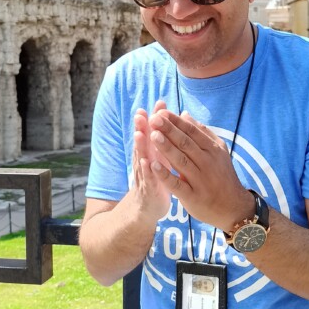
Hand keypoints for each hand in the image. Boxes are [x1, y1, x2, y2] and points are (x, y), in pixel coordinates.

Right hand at [131, 101, 171, 221]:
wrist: (148, 207)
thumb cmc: (158, 179)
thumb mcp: (161, 158)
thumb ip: (164, 140)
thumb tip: (169, 121)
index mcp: (153, 152)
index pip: (154, 131)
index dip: (156, 117)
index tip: (160, 102)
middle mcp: (145, 160)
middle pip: (144, 141)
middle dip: (143, 126)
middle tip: (141, 112)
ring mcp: (144, 174)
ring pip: (141, 157)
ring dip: (140, 145)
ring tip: (140, 133)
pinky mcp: (147, 189)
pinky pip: (147, 178)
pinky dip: (146, 170)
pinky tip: (145, 162)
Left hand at [148, 109, 250, 229]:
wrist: (233, 207)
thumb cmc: (222, 175)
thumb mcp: (218, 151)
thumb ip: (202, 133)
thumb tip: (184, 114)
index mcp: (213, 150)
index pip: (192, 132)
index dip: (176, 122)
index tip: (161, 112)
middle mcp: (207, 163)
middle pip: (186, 144)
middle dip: (169, 130)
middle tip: (154, 119)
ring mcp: (200, 180)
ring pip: (181, 161)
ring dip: (166, 148)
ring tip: (153, 136)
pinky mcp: (193, 197)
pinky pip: (177, 185)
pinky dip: (165, 175)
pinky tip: (153, 166)